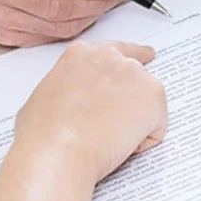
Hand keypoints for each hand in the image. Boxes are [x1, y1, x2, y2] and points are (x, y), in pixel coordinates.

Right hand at [15, 41, 167, 183]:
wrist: (58, 151)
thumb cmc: (43, 132)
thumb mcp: (45, 96)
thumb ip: (66, 90)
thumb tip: (69, 106)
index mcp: (81, 54)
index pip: (114, 49)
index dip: (131, 56)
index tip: (145, 56)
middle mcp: (110, 57)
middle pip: (135, 73)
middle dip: (132, 97)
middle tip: (122, 120)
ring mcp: (133, 74)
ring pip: (147, 100)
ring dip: (136, 121)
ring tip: (110, 139)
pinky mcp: (152, 96)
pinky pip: (158, 125)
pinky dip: (145, 140)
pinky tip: (121, 146)